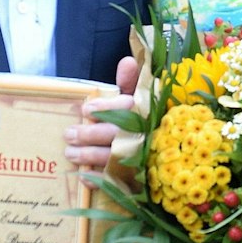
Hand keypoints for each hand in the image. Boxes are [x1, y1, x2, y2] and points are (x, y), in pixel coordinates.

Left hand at [66, 55, 139, 170]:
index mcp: (146, 113)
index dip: (106, 108)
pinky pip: (119, 181)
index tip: (86, 110)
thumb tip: (126, 61)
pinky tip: (84, 177)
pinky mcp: (140, 178)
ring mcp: (143, 159)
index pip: (128, 108)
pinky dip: (100, 179)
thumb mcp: (141, 98)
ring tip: (70, 153)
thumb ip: (132, 81)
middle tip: (68, 134)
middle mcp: (146, 135)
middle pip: (117, 134)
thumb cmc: (148, 120)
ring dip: (90, 156)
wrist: (173, 153)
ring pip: (115, 157)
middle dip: (91, 134)